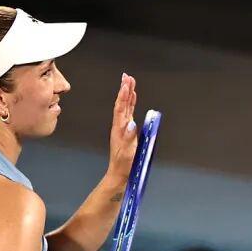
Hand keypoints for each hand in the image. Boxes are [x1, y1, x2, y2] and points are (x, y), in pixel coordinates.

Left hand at [105, 72, 137, 187]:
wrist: (120, 173)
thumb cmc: (123, 164)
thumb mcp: (126, 152)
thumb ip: (129, 137)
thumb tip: (131, 123)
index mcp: (119, 129)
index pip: (120, 109)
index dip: (123, 96)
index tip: (126, 83)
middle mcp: (120, 126)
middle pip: (122, 104)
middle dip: (124, 90)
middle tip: (127, 76)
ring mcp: (123, 128)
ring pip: (125, 107)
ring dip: (127, 94)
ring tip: (130, 81)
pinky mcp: (127, 131)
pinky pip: (129, 113)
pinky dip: (131, 103)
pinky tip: (133, 97)